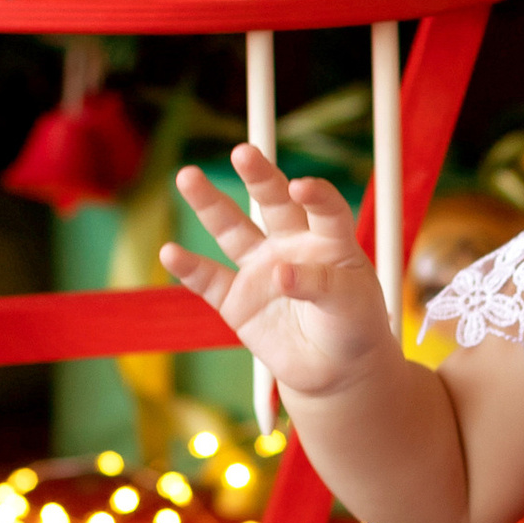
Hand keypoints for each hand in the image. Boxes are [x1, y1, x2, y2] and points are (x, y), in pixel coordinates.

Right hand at [159, 145, 399, 403]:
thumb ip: (319, 285)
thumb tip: (279, 274)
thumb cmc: (353, 326)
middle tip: (243, 152)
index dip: (315, 195)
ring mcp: (261, 268)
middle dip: (259, 176)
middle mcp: (291, 243)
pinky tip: (170, 252)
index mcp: (329, 239)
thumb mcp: (350, 305)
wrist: (334, 370)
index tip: (301, 187)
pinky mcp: (237, 299)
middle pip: (273, 202)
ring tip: (187, 176)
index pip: (324, 208)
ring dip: (210, 204)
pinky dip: (189, 268)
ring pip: (232, 229)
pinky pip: (209, 280)